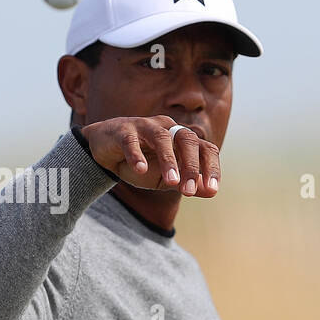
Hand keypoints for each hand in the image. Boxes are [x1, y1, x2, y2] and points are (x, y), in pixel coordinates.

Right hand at [81, 115, 219, 197]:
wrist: (107, 153)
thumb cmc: (144, 163)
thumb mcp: (168, 177)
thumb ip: (189, 183)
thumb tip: (212, 192)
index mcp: (183, 139)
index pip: (205, 149)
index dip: (211, 168)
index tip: (213, 190)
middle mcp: (168, 128)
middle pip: (187, 139)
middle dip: (191, 166)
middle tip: (188, 191)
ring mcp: (145, 126)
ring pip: (162, 138)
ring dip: (169, 160)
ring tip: (171, 182)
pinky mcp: (123, 131)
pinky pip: (131, 141)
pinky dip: (136, 155)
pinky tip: (140, 169)